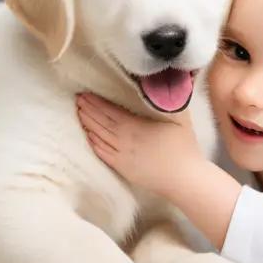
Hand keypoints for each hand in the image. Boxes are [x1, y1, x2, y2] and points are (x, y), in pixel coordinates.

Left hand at [75, 91, 204, 198]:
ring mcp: (121, 156)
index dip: (96, 102)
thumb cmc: (184, 147)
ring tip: (79, 112)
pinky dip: (93, 142)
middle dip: (88, 110)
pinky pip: (102, 153)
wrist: (184, 179)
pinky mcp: (122, 168)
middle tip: (78, 99)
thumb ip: (169, 100)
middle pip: (101, 122)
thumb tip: (163, 84)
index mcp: (135, 127)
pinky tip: (89, 135)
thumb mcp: (180, 118)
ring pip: (99, 137)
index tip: (86, 93)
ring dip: (88, 124)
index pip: (109, 111)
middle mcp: (123, 141)